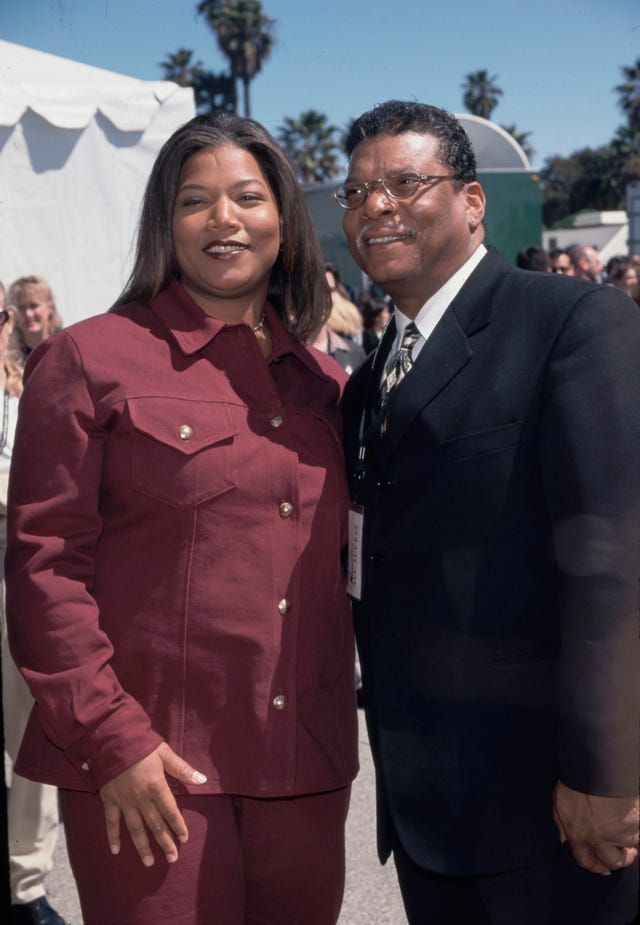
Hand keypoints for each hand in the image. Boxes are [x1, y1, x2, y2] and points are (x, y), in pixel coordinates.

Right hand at [100, 741, 206, 867]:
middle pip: (155, 825)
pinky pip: (111, 822)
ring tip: (149, 862)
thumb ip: (182, 769)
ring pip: (135, 829)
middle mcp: (141, 799)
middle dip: (165, 842)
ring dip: (142, 846)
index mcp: (156, 787)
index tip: (184, 839)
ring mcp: (124, 801)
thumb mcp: (165, 753)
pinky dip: (112, 837)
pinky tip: (115, 851)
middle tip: (172, 858)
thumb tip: (202, 780)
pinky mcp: (109, 800)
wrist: (112, 740)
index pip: (170, 812)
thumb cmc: (141, 745)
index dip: (178, 827)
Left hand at [553, 780, 638, 874]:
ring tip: (626, 827)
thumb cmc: (575, 782)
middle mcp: (599, 839)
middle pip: (614, 862)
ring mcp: (618, 832)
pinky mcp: (634, 823)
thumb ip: (561, 823)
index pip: (586, 861)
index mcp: (578, 835)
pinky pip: (638, 829)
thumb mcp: (559, 802)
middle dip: (621, 861)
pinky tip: (630, 814)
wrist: (597, 769)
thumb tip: (564, 839)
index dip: (595, 867)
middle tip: (625, 854)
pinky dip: (636, 825)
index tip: (604, 869)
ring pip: (630, 845)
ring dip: (630, 839)